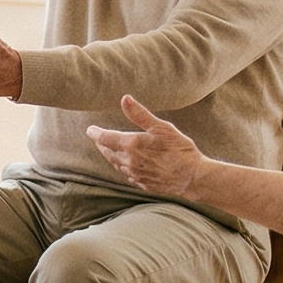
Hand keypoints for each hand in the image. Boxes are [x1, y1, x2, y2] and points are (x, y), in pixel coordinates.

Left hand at [86, 96, 211, 196]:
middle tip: (98, 138)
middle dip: (102, 144)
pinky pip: (126, 174)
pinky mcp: (142, 183)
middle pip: (108, 152)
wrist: (192, 178)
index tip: (90, 130)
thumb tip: (124, 98)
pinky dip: (123, 167)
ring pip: (116, 164)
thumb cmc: (179, 149)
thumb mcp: (161, 127)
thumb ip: (140, 114)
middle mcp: (129, 161)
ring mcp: (135, 174)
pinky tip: (127, 165)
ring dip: (111, 156)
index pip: (105, 138)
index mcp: (131, 145)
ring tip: (109, 150)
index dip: (95, 133)